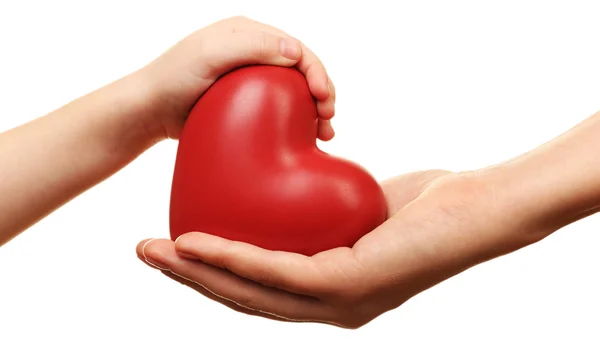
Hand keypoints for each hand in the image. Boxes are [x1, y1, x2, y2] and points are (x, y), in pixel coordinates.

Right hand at [137, 168, 549, 327]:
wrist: (479, 209)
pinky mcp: (350, 286)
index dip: (211, 273)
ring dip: (199, 273)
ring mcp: (341, 303)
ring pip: (252, 293)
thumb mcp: (359, 206)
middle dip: (190, 278)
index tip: (174, 246)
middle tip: (146, 252)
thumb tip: (295, 186)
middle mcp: (332, 307)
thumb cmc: (426, 205)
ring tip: (157, 252)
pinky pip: (280, 273)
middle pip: (245, 297)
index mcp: (332, 291)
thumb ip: (325, 209)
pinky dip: (236, 259)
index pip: (259, 289)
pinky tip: (201, 244)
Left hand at [138, 16, 335, 140]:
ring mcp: (254, 80)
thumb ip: (252, 46)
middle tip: (329, 118)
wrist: (151, 109)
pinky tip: (308, 137)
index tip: (323, 97)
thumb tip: (296, 50)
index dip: (316, 70)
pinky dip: (299, 121)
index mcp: (250, 35)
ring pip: (297, 91)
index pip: (296, 48)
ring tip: (326, 133)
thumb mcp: (209, 54)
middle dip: (323, 91)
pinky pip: (282, 109)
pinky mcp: (250, 103)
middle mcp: (256, 54)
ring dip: (316, 110)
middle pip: (302, 70)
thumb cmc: (175, 77)